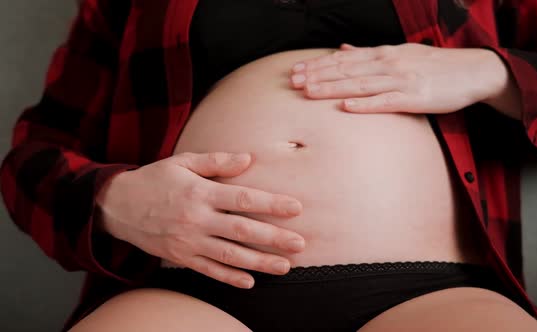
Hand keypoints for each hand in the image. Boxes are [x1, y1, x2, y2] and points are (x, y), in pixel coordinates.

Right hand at [96, 152, 305, 288]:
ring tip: (284, 266)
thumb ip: (216, 162)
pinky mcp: (180, 257)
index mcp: (200, 193)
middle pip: (242, 230)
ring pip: (229, 255)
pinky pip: (208, 270)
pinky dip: (229, 278)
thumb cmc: (154, 179)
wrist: (116, 205)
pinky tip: (249, 282)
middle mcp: (196, 219)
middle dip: (273, 238)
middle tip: (300, 243)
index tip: (295, 208)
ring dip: (259, 262)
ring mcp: (188, 241)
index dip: (271, 204)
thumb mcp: (182, 162)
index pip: (242, 199)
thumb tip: (248, 159)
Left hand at [290, 43, 509, 114]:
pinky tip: (346, 108)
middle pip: (346, 70)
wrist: (472, 71)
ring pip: (360, 84)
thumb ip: (370, 53)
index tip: (297, 70)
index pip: (344, 59)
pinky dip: (365, 104)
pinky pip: (385, 101)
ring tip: (309, 93)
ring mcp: (401, 79)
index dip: (319, 64)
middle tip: (293, 81)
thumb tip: (343, 48)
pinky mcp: (414, 97)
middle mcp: (389, 63)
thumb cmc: (434, 66)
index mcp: (384, 53)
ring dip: (332, 88)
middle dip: (318, 75)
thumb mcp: (401, 53)